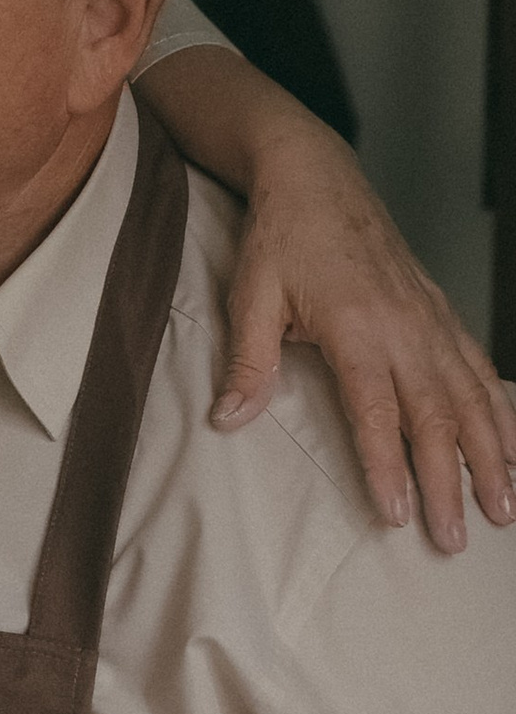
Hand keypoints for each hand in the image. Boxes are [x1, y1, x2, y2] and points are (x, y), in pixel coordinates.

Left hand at [215, 126, 515, 552]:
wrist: (315, 174)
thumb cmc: (280, 234)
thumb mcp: (250, 294)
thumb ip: (246, 362)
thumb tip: (226, 419)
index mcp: (355, 326)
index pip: (377, 411)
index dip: (388, 465)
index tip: (398, 516)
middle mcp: (403, 326)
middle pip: (434, 416)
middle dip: (448, 482)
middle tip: (455, 540)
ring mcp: (428, 318)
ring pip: (471, 397)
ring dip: (491, 456)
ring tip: (504, 510)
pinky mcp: (440, 310)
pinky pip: (479, 367)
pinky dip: (501, 410)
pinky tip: (513, 447)